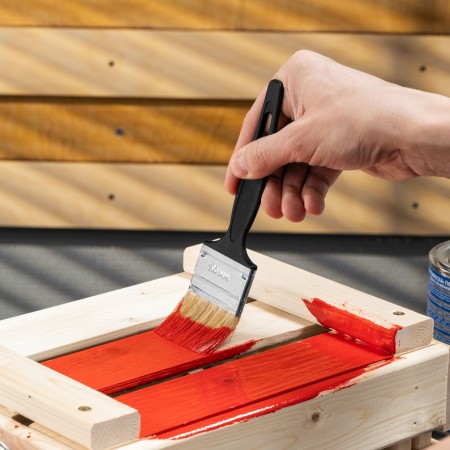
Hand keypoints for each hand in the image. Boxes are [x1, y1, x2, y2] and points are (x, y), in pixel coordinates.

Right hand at [225, 50, 449, 221]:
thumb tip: (241, 166)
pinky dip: (312, 190)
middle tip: (271, 206)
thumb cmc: (367, 118)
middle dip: (275, 184)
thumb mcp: (302, 139)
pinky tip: (312, 205)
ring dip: (293, 192)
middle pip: (277, 150)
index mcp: (295, 80)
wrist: (415, 136)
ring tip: (293, 211)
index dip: (244, 157)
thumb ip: (265, 155)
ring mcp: (325, 122)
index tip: (236, 183)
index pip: (257, 124)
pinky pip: (315, 170)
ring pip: (296, 165)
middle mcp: (309, 99)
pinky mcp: (339, 144)